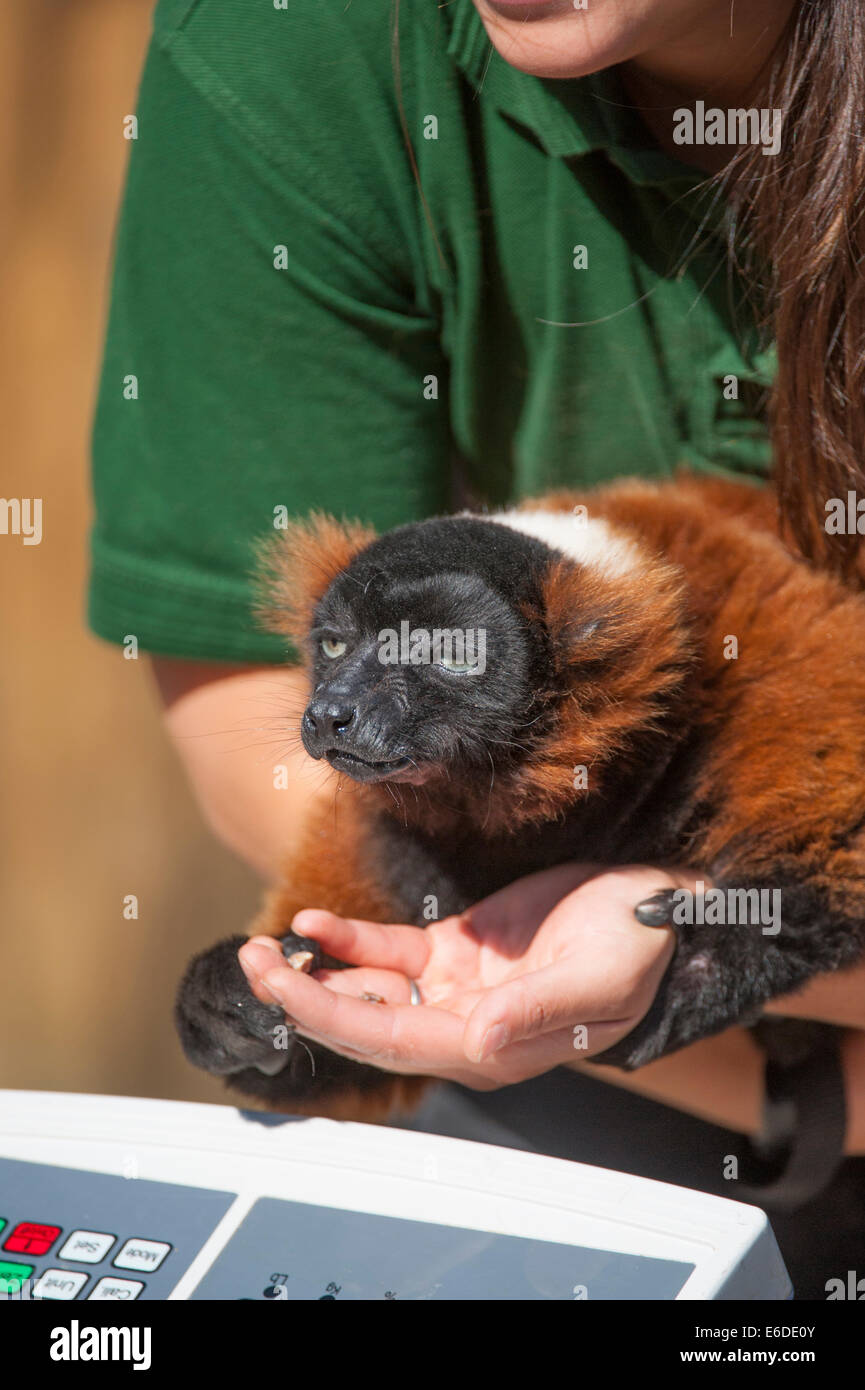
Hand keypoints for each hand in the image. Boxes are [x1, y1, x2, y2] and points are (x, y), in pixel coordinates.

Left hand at [237, 864, 681, 1089]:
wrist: (655, 905)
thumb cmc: (636, 946)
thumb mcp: (599, 978)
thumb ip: (540, 1012)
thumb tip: (480, 1040)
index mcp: (492, 1046)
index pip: (392, 1041)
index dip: (330, 1016)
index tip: (281, 987)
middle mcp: (463, 1025)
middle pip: (364, 1023)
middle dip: (302, 998)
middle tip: (252, 964)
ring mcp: (454, 988)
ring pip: (366, 989)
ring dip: (313, 973)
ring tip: (262, 947)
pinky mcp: (454, 949)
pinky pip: (388, 951)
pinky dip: (348, 939)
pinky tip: (313, 924)